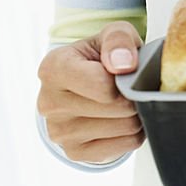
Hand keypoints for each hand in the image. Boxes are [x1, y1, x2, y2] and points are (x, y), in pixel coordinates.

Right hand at [36, 21, 145, 164]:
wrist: (88, 81)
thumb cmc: (101, 56)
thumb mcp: (112, 33)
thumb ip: (119, 39)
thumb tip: (124, 64)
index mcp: (54, 69)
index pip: (103, 85)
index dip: (124, 78)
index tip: (124, 70)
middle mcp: (49, 103)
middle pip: (118, 106)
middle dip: (133, 94)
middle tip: (129, 85)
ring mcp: (59, 132)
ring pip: (126, 127)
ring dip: (136, 113)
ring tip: (125, 100)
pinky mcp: (74, 152)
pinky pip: (125, 145)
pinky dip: (133, 132)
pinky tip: (122, 117)